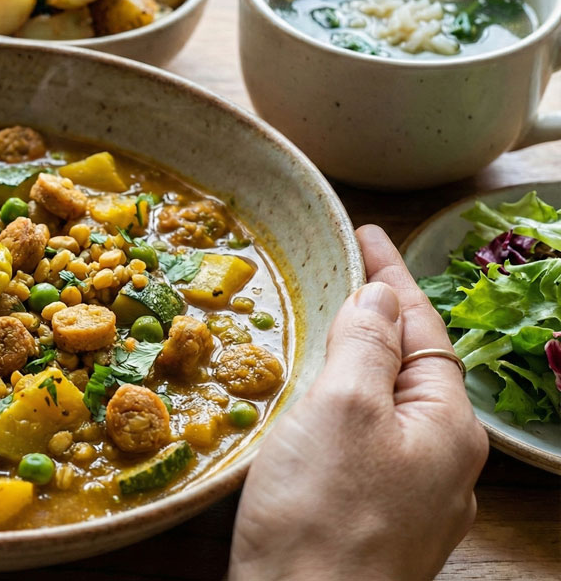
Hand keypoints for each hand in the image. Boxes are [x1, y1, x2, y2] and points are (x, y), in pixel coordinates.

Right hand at [228, 225, 487, 580]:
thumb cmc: (321, 512)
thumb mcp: (341, 408)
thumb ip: (366, 344)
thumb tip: (381, 295)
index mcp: (447, 428)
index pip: (423, 328)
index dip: (392, 275)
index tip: (365, 232)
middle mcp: (443, 466)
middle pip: (411, 370)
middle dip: (377, 323)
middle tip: (337, 280)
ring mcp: (411, 502)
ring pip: (387, 414)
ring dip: (356, 370)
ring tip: (320, 337)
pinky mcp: (373, 526)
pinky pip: (366, 450)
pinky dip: (341, 416)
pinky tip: (312, 418)